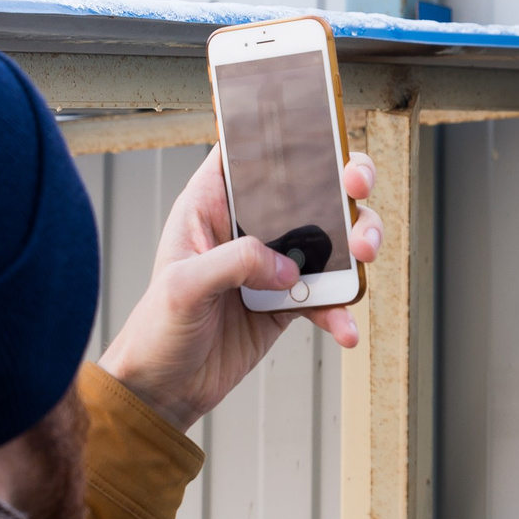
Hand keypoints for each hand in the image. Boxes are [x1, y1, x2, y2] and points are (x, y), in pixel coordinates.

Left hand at [96, 148, 381, 430]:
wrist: (164, 390)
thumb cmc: (155, 330)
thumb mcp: (182, 285)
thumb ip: (234, 262)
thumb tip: (288, 265)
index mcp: (209, 205)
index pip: (248, 152)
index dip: (285, 132)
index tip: (321, 127)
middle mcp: (246, 227)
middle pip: (308, 187)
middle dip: (343, 183)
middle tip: (357, 188)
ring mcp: (271, 264)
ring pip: (330, 239)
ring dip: (356, 244)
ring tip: (363, 258)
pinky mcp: (287, 301)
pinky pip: (326, 297)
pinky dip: (340, 311)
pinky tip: (345, 330)